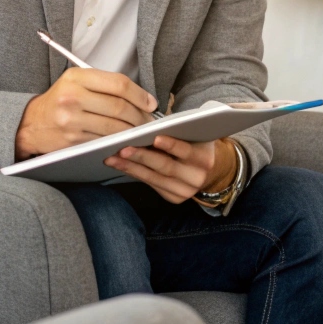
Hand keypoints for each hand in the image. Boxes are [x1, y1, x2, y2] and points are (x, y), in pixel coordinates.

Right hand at [15, 68, 157, 159]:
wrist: (31, 123)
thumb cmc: (59, 100)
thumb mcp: (75, 81)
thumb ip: (103, 84)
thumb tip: (140, 97)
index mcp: (77, 77)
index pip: (118, 83)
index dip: (140, 94)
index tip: (150, 103)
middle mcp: (73, 96)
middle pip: (119, 106)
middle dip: (140, 116)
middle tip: (149, 121)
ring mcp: (72, 120)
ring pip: (115, 127)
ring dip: (133, 132)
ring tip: (141, 132)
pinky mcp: (73, 140)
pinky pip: (104, 141)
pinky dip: (119, 142)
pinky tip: (125, 141)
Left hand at [104, 136, 237, 203]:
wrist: (210, 169)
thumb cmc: (195, 142)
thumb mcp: (194, 134)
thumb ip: (179, 131)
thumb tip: (148, 125)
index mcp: (205, 158)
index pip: (187, 151)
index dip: (171, 145)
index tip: (155, 137)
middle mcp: (196, 178)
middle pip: (166, 167)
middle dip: (142, 157)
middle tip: (122, 148)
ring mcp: (185, 191)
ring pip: (154, 178)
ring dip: (131, 167)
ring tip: (112, 158)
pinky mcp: (174, 198)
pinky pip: (151, 184)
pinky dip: (134, 173)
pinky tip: (120, 165)